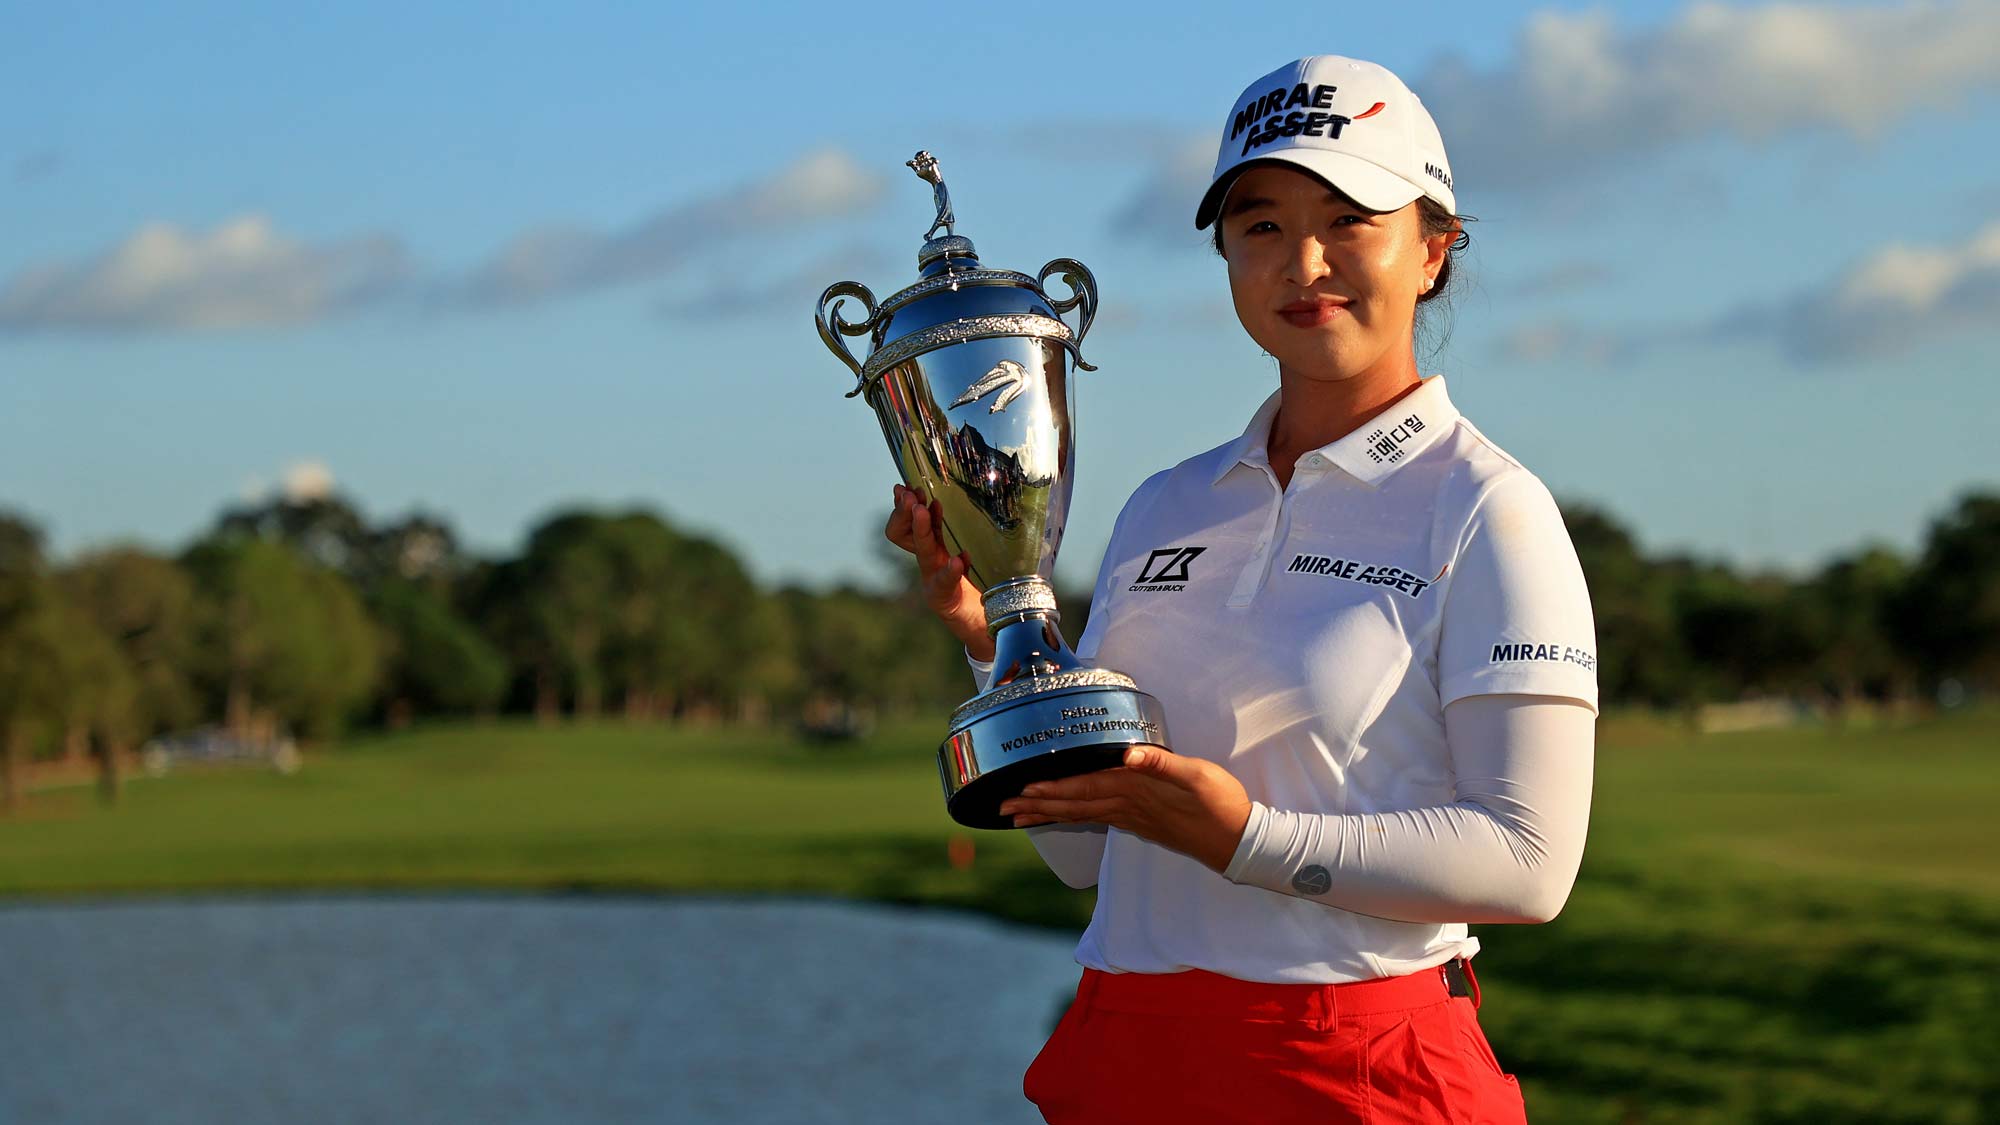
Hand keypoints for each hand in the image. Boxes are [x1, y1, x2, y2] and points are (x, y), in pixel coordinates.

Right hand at [883, 483, 990, 659]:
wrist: (983, 621)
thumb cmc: (978, 583)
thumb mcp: (966, 550)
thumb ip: (959, 532)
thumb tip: (952, 498)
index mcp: (933, 547)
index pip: (906, 524)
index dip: (902, 508)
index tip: (905, 487)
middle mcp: (928, 561)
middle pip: (905, 535)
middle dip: (905, 513)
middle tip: (909, 495)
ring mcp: (934, 579)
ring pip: (922, 552)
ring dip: (921, 530)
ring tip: (921, 510)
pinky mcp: (945, 598)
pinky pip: (945, 582)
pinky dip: (951, 571)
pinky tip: (957, 560)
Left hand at [999, 746, 1252, 872]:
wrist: (1239, 840)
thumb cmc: (1221, 804)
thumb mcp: (1196, 776)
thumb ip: (1161, 763)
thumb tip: (1129, 754)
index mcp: (1135, 791)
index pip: (1084, 788)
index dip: (1052, 789)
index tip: (1022, 790)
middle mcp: (1127, 807)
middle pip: (1074, 805)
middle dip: (1037, 805)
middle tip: (1003, 808)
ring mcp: (1132, 818)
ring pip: (1081, 815)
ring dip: (1049, 814)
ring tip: (1019, 816)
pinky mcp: (1140, 824)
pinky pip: (1096, 819)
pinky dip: (1072, 817)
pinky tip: (1062, 816)